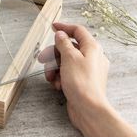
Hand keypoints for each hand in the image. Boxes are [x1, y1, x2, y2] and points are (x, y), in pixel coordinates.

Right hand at [38, 22, 136, 136]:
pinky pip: (69, 73)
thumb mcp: (69, 57)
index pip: (78, 31)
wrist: (89, 109)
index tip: (53, 27)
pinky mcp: (83, 81)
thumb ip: (63, 43)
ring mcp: (88, 70)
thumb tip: (60, 35)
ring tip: (51, 77)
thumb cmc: (82, 83)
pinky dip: (61, 77)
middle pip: (69, 48)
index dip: (64, 27)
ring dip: (55, 68)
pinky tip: (58, 85)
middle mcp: (92, 57)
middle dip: (54, 54)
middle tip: (43, 59)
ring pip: (66, 62)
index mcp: (92, 48)